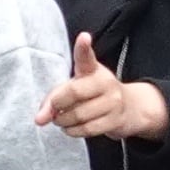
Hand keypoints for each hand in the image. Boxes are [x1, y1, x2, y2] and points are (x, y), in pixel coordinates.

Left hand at [33, 33, 168, 139]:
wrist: (130, 109)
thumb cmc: (95, 95)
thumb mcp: (79, 86)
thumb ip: (55, 98)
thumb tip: (39, 119)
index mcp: (93, 69)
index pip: (86, 57)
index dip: (83, 47)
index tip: (84, 37)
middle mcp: (105, 82)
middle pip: (74, 92)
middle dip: (56, 105)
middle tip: (52, 110)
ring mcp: (113, 102)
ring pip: (79, 115)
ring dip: (62, 121)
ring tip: (60, 120)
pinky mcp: (115, 120)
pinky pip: (87, 129)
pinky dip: (73, 131)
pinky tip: (70, 128)